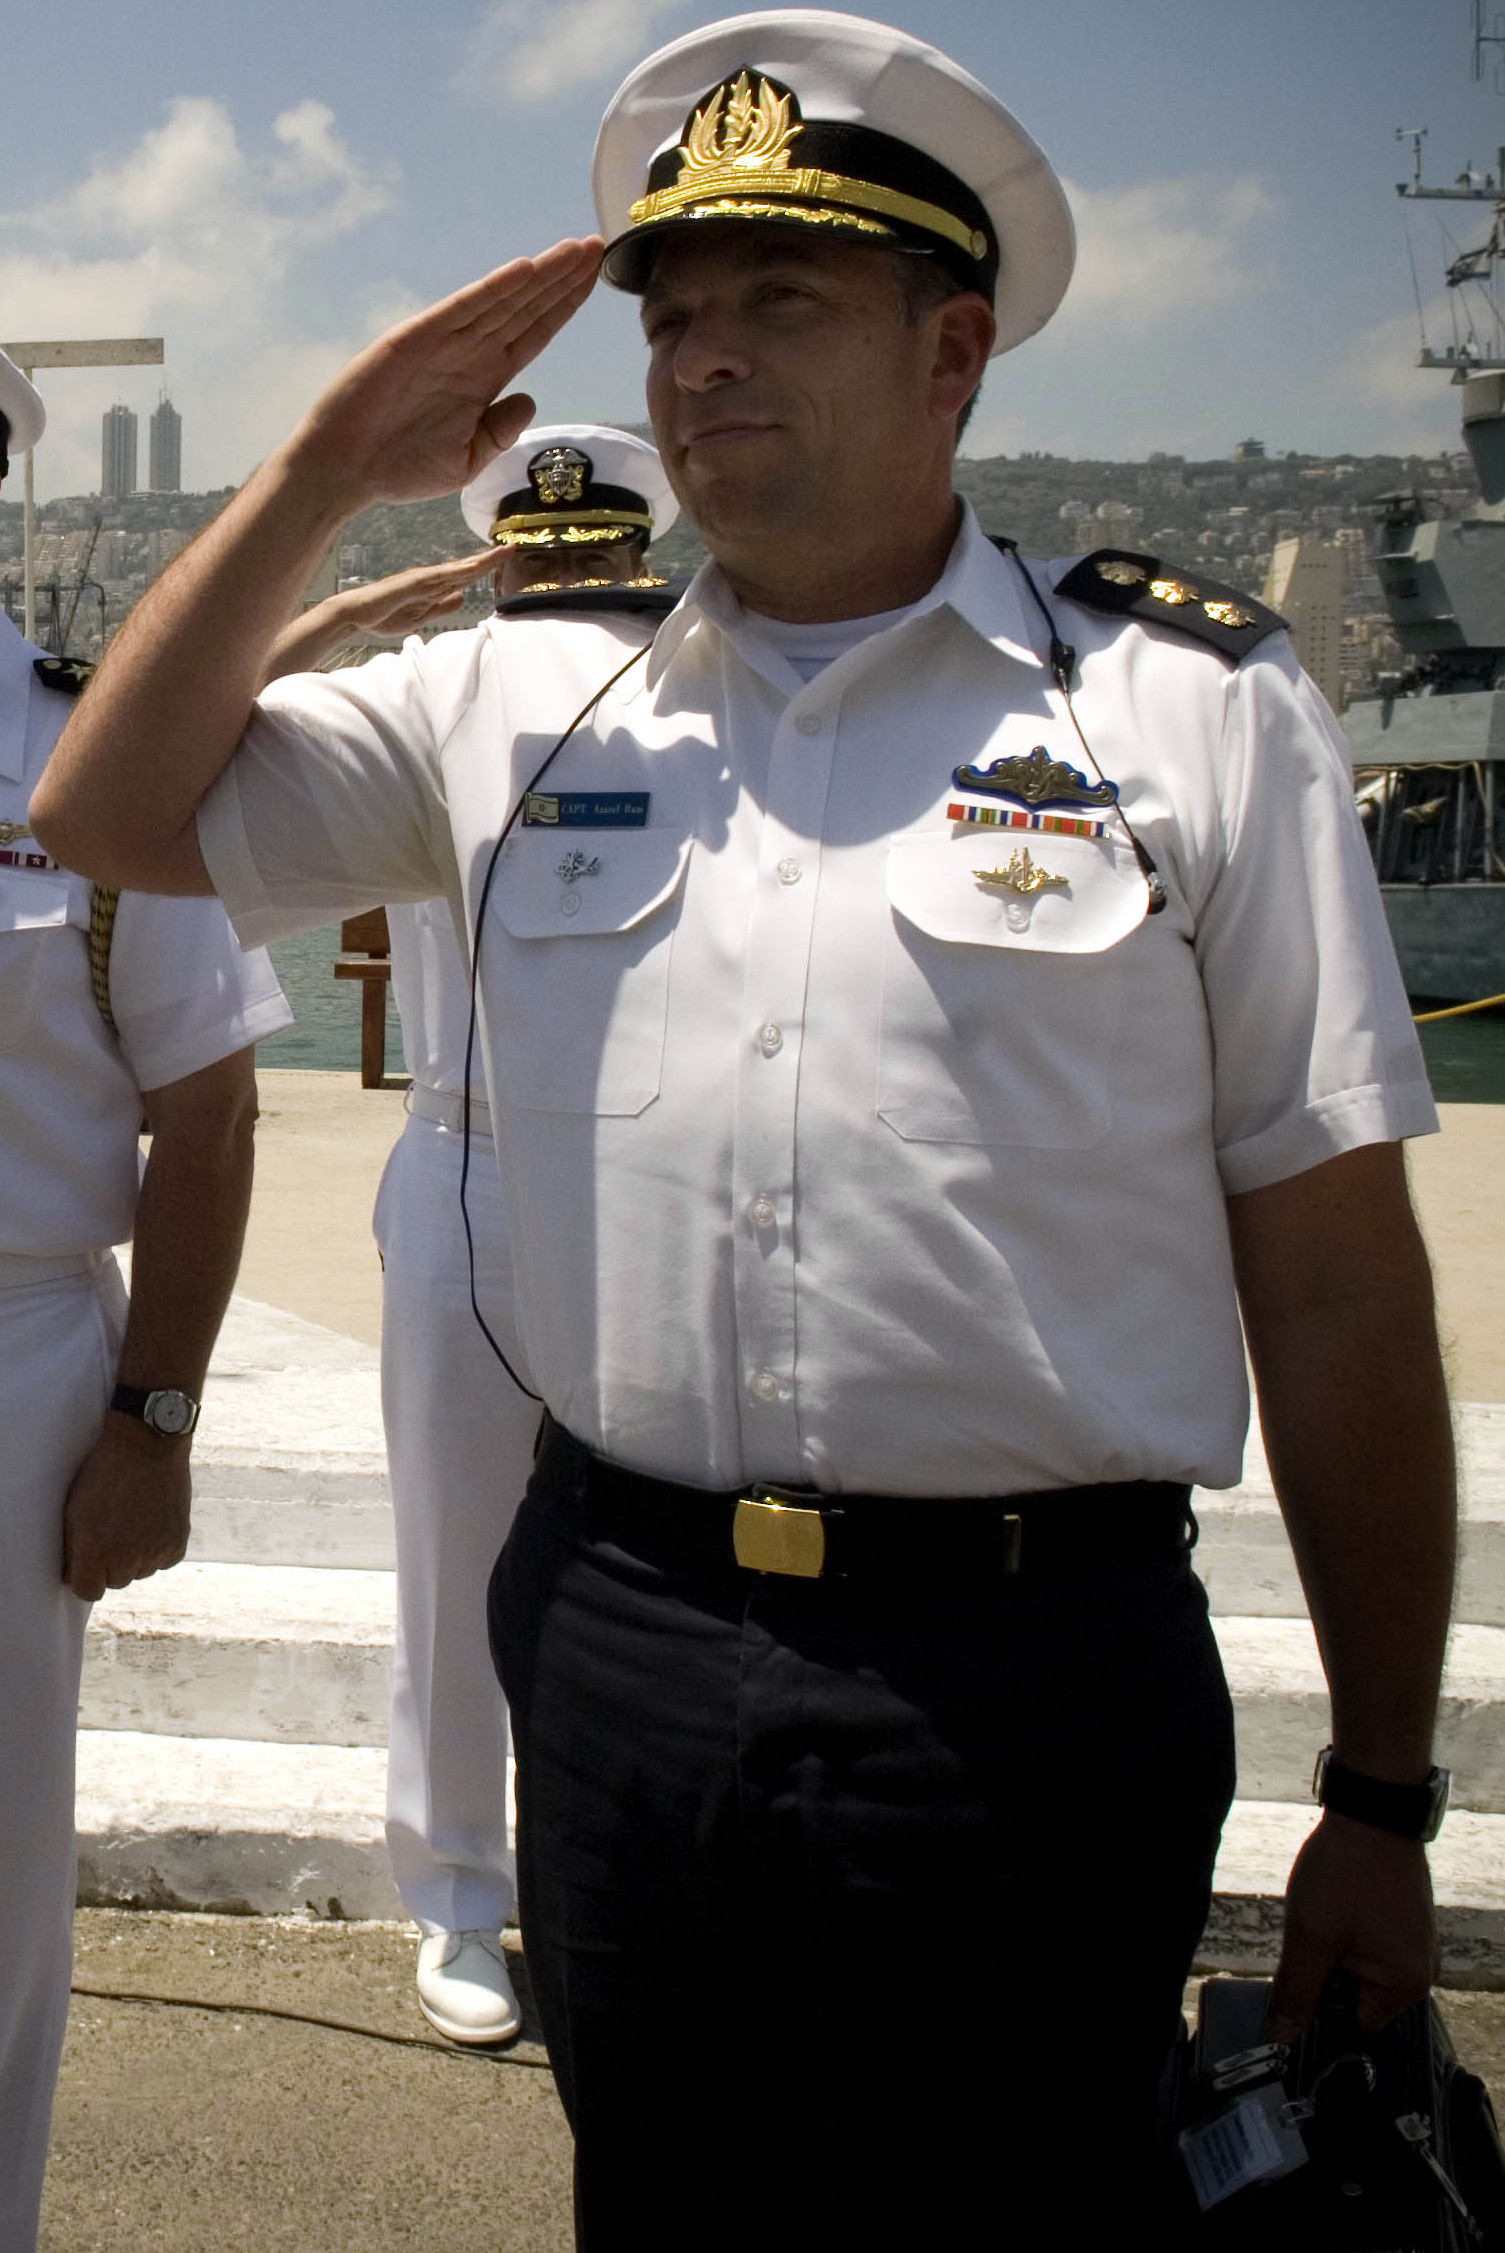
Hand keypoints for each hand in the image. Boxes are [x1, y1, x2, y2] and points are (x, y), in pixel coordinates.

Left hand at [62, 1414, 191, 1601]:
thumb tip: (72, 1577)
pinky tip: (153, 1521)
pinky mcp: (178, 1543)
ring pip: (141, 1571)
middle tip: (112, 1528)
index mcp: (95, 1553)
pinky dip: (159, 1547)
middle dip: (111, 1562)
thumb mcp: (75, 1509)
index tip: (87, 1556)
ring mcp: (155, 1552)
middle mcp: (126, 1560)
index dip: (85, 1574)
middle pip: (115, 1581)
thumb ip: (72, 1549)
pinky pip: (164, 1560)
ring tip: (134, 1519)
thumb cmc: (104, 1473)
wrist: (148, 1444)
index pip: (87, 1591)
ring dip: (136, 1555)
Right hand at [288, 237, 603, 511]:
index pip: (534, 335)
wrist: (348, 468)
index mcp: (484, 381)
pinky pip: (464, 310)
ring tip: (574, 251)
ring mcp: (446, 343)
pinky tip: (524, 270)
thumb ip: (499, 431)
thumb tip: (530, 400)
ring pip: (503, 302)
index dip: (563, 307)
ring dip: (539, 276)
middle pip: (526, 309)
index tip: (593, 281)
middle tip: (595, 248)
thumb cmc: (402, 466)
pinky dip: (493, 289)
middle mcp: (470, 354)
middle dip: (561, 280)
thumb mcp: (467, 459)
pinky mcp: (418, 338)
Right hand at [333, 550, 500, 636]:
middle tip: (514, 546)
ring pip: (457, 569)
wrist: (356, 616)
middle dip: (490, 558)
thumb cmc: (384, 616)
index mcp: (434, 588)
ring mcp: (421, 579)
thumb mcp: (421, 616)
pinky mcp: (411, 583)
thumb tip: (462, 596)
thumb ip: (440, 606)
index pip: (466, 576)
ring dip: (479, 561)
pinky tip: (472, 567)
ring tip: (501, 553)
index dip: (487, 567)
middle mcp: (431, 579)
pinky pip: (438, 577)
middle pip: (467, 567)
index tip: (507, 559)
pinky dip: (456, 571)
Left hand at [1267, 1811, 1438, 2039]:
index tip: (1299, 1980)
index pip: (1353, 2024)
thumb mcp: (1310, 1937)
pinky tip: (1335, 1901)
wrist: (1370, 1808)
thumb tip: (1282, 2037)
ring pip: (1357, 1963)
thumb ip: (1296, 1992)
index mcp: (1404, 1986)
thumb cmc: (1347, 1872)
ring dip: (1332, 1946)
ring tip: (1325, 1912)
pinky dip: (1344, 1927)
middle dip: (1326, 1971)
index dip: (1319, 2010)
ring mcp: (1412, 1942)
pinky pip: (1366, 1940)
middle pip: (1355, 1994)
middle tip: (1312, 1934)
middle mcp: (1418, 1969)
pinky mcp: (1402, 1919)